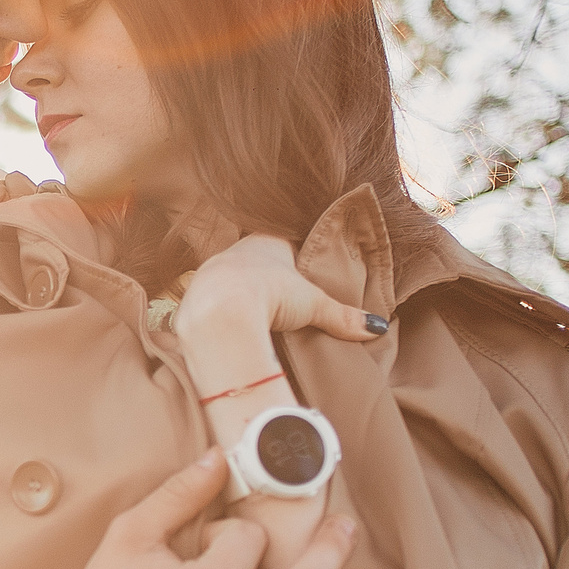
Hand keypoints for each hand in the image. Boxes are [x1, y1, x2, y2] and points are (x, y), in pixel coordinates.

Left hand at [178, 233, 381, 344]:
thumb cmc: (267, 294)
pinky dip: (223, 314)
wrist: (217, 314)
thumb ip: (342, 315)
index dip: (295, 257)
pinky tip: (231, 327)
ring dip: (242, 296)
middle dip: (268, 278)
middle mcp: (234, 252)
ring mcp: (210, 275)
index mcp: (264, 241)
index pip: (283, 242)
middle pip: (256, 261)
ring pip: (231, 281)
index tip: (304, 273)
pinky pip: (212, 304)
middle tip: (285, 299)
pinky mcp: (194, 300)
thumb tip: (374, 328)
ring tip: (260, 317)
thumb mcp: (312, 304)